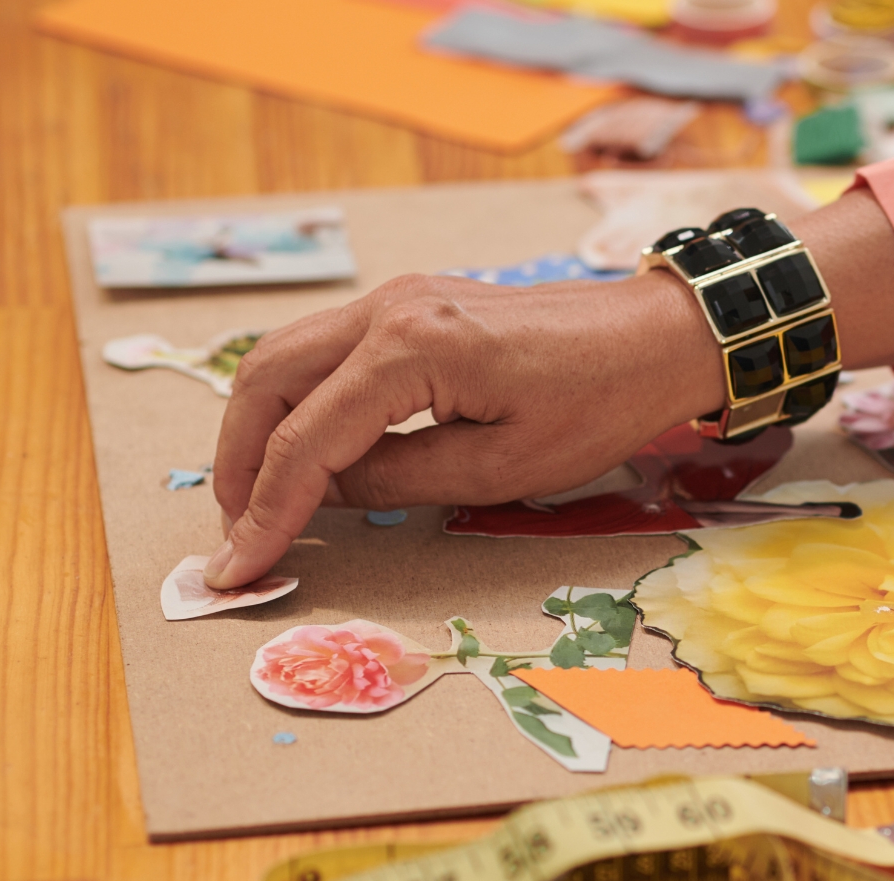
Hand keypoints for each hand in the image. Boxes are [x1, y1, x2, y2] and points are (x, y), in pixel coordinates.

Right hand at [207, 189, 893, 588]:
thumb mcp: (502, 468)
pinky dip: (298, 401)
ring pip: (286, 358)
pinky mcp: (411, 305)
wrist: (656, 335)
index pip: (306, 441)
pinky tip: (305, 454)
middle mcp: (390, 309)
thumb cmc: (600, 402)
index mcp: (412, 349)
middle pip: (267, 381)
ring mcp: (397, 298)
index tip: (237, 569)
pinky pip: (326, 352)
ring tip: (258, 501)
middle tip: (237, 533)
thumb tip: (321, 495)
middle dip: (238, 462)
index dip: (266, 512)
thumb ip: (400, 481)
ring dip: (259, 428)